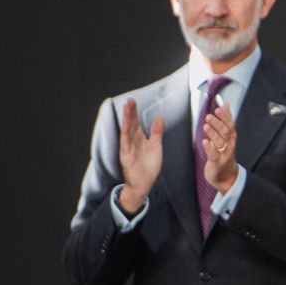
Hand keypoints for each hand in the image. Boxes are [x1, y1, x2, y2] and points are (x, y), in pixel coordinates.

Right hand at [118, 98, 164, 213]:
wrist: (144, 184)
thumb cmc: (149, 166)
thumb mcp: (156, 147)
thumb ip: (156, 133)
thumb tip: (160, 118)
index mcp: (139, 138)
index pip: (135, 122)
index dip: (134, 112)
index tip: (133, 101)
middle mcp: (132, 141)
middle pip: (130, 124)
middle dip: (130, 112)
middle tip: (130, 100)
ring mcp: (128, 147)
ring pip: (127, 131)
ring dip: (126, 119)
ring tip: (126, 108)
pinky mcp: (126, 155)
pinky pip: (125, 143)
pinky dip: (125, 133)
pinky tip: (125, 125)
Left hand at [201, 102, 237, 193]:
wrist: (226, 175)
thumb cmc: (224, 153)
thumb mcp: (227, 136)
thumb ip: (226, 119)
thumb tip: (225, 104)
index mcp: (231, 137)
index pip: (230, 124)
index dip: (225, 116)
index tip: (219, 108)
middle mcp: (229, 145)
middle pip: (225, 132)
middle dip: (218, 123)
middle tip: (209, 116)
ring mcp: (224, 154)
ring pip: (220, 142)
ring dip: (213, 133)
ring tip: (206, 126)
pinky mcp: (217, 163)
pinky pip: (214, 155)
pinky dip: (210, 148)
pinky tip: (205, 142)